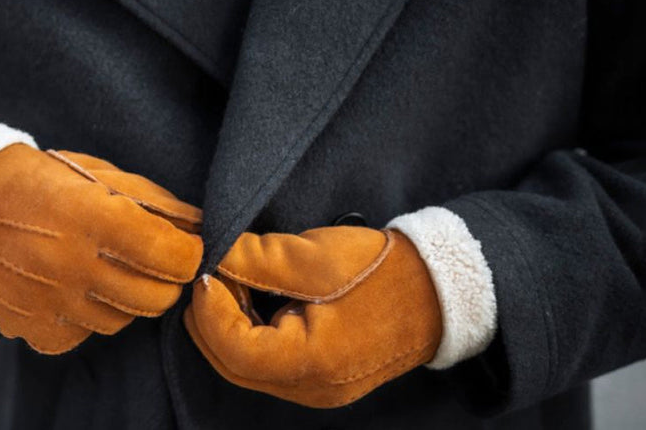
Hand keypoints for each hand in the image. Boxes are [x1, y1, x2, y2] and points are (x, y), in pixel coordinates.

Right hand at [0, 144, 202, 353]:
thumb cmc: (34, 182)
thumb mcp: (94, 173)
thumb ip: (152, 201)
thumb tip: (201, 225)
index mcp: (93, 217)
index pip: (175, 258)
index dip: (187, 252)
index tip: (180, 245)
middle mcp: (72, 265)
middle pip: (157, 298)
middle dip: (162, 279)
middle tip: (145, 258)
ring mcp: (51, 302)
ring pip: (123, 320)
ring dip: (123, 297)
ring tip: (100, 268)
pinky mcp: (34, 329)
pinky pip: (84, 334)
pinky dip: (86, 315)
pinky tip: (69, 287)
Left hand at [183, 227, 441, 406]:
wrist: (439, 291)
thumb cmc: (380, 270)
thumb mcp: (312, 256)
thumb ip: (252, 258)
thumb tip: (208, 255)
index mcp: (312, 362)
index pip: (232, 347)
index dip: (209, 307)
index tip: (206, 268)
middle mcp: (310, 389)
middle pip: (232, 363)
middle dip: (211, 317)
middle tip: (213, 274)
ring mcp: (315, 391)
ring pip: (246, 366)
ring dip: (228, 325)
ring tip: (235, 282)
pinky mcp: (320, 380)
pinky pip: (268, 364)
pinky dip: (251, 333)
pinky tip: (255, 300)